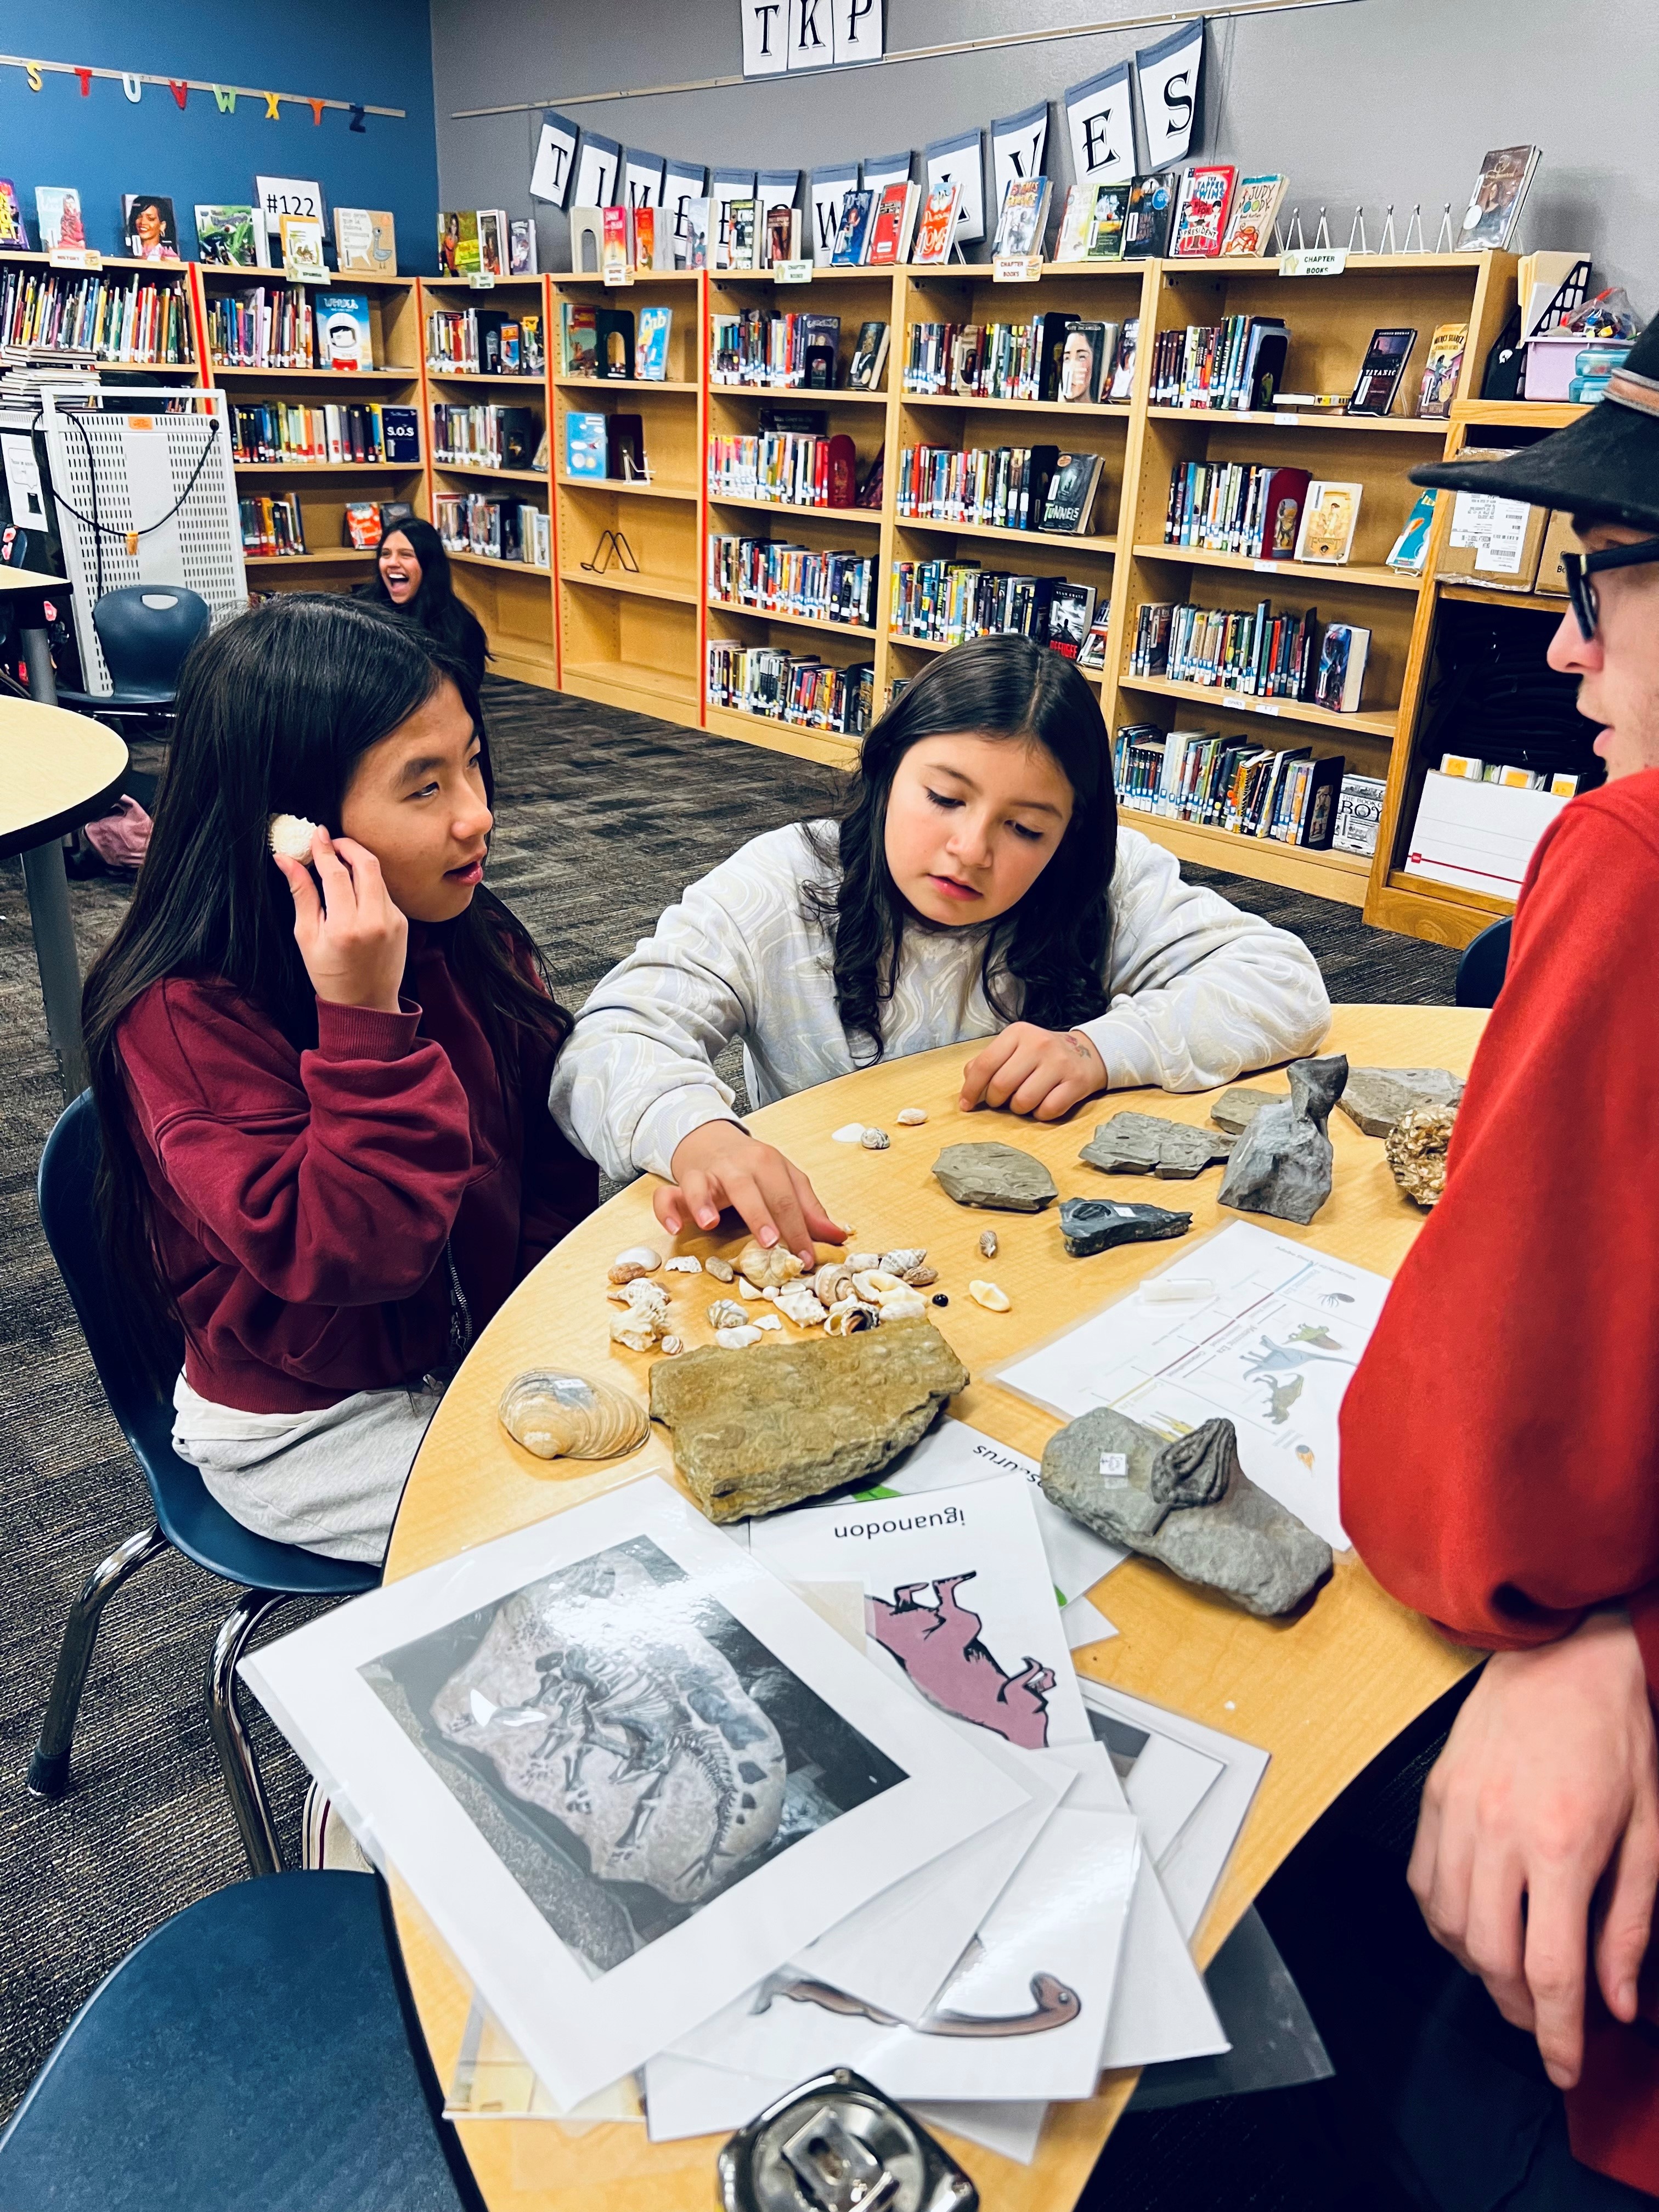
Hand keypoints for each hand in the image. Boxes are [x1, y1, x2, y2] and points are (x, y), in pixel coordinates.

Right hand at [272, 828, 406, 1013]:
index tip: (315, 834)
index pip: (335, 874)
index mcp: (345, 927)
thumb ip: (301, 895)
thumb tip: (285, 859)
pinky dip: (368, 882)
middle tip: (330, 842)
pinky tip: (354, 886)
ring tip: (339, 859)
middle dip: (347, 846)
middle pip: (366, 864)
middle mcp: (374, 921)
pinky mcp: (402, 922)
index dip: (323, 849)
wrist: (366, 1005)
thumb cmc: (329, 974)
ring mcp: (393, 921)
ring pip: (378, 875)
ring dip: (359, 861)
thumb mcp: (307, 936)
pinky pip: (384, 891)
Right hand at [656, 1122, 846, 1266]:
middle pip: (749, 1188)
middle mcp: (737, 1166)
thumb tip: (838, 1236)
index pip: (787, 1198)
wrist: (710, 1138)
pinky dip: (667, 1209)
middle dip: (759, 1214)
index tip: (807, 1258)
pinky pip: (668, 1195)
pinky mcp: (682, 1182)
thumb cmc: (751, 1167)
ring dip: (705, 1203)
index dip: (798, 1229)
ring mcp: (707, 1173)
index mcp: (769, 1165)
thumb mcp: (785, 1180)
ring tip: (710, 1224)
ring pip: (704, 1185)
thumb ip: (808, 1208)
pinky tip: (676, 1227)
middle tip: (770, 1241)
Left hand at [959, 1023, 1106, 1119]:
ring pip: (1024, 1101)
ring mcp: (1059, 1063)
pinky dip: (1040, 1115)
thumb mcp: (1014, 1048)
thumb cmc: (1041, 1055)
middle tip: (1001, 1102)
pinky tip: (1043, 1105)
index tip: (966, 1104)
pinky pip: (1048, 1111)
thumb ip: (988, 1062)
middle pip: (1002, 1085)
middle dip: (996, 1101)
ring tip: (1024, 1101)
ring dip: (1019, 1109)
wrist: (1087, 1053)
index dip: (971, 1089)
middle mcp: (1039, 1044)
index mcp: (1018, 1033)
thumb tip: (968, 1083)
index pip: (985, 1064)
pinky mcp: (1076, 1082)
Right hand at [1408, 1608, 1658, 2089]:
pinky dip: (1444, 1922)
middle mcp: (1500, 1832)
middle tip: (1546, 2022)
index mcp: (1563, 1844)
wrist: (1563, 1653)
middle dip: (1518, 2008)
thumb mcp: (1650, 1834)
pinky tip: (1474, 1924)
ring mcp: (1458, 1812)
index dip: (1556, 2034)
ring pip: (1449, 1927)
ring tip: (1513, 1974)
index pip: (1550, 1970)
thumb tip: (1619, 2000)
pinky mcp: (1435, 1796)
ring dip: (1480, 1969)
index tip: (1564, 2065)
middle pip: (1491, 1957)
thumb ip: (1630, 1924)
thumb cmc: (1614, 1734)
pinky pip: (1423, 1883)